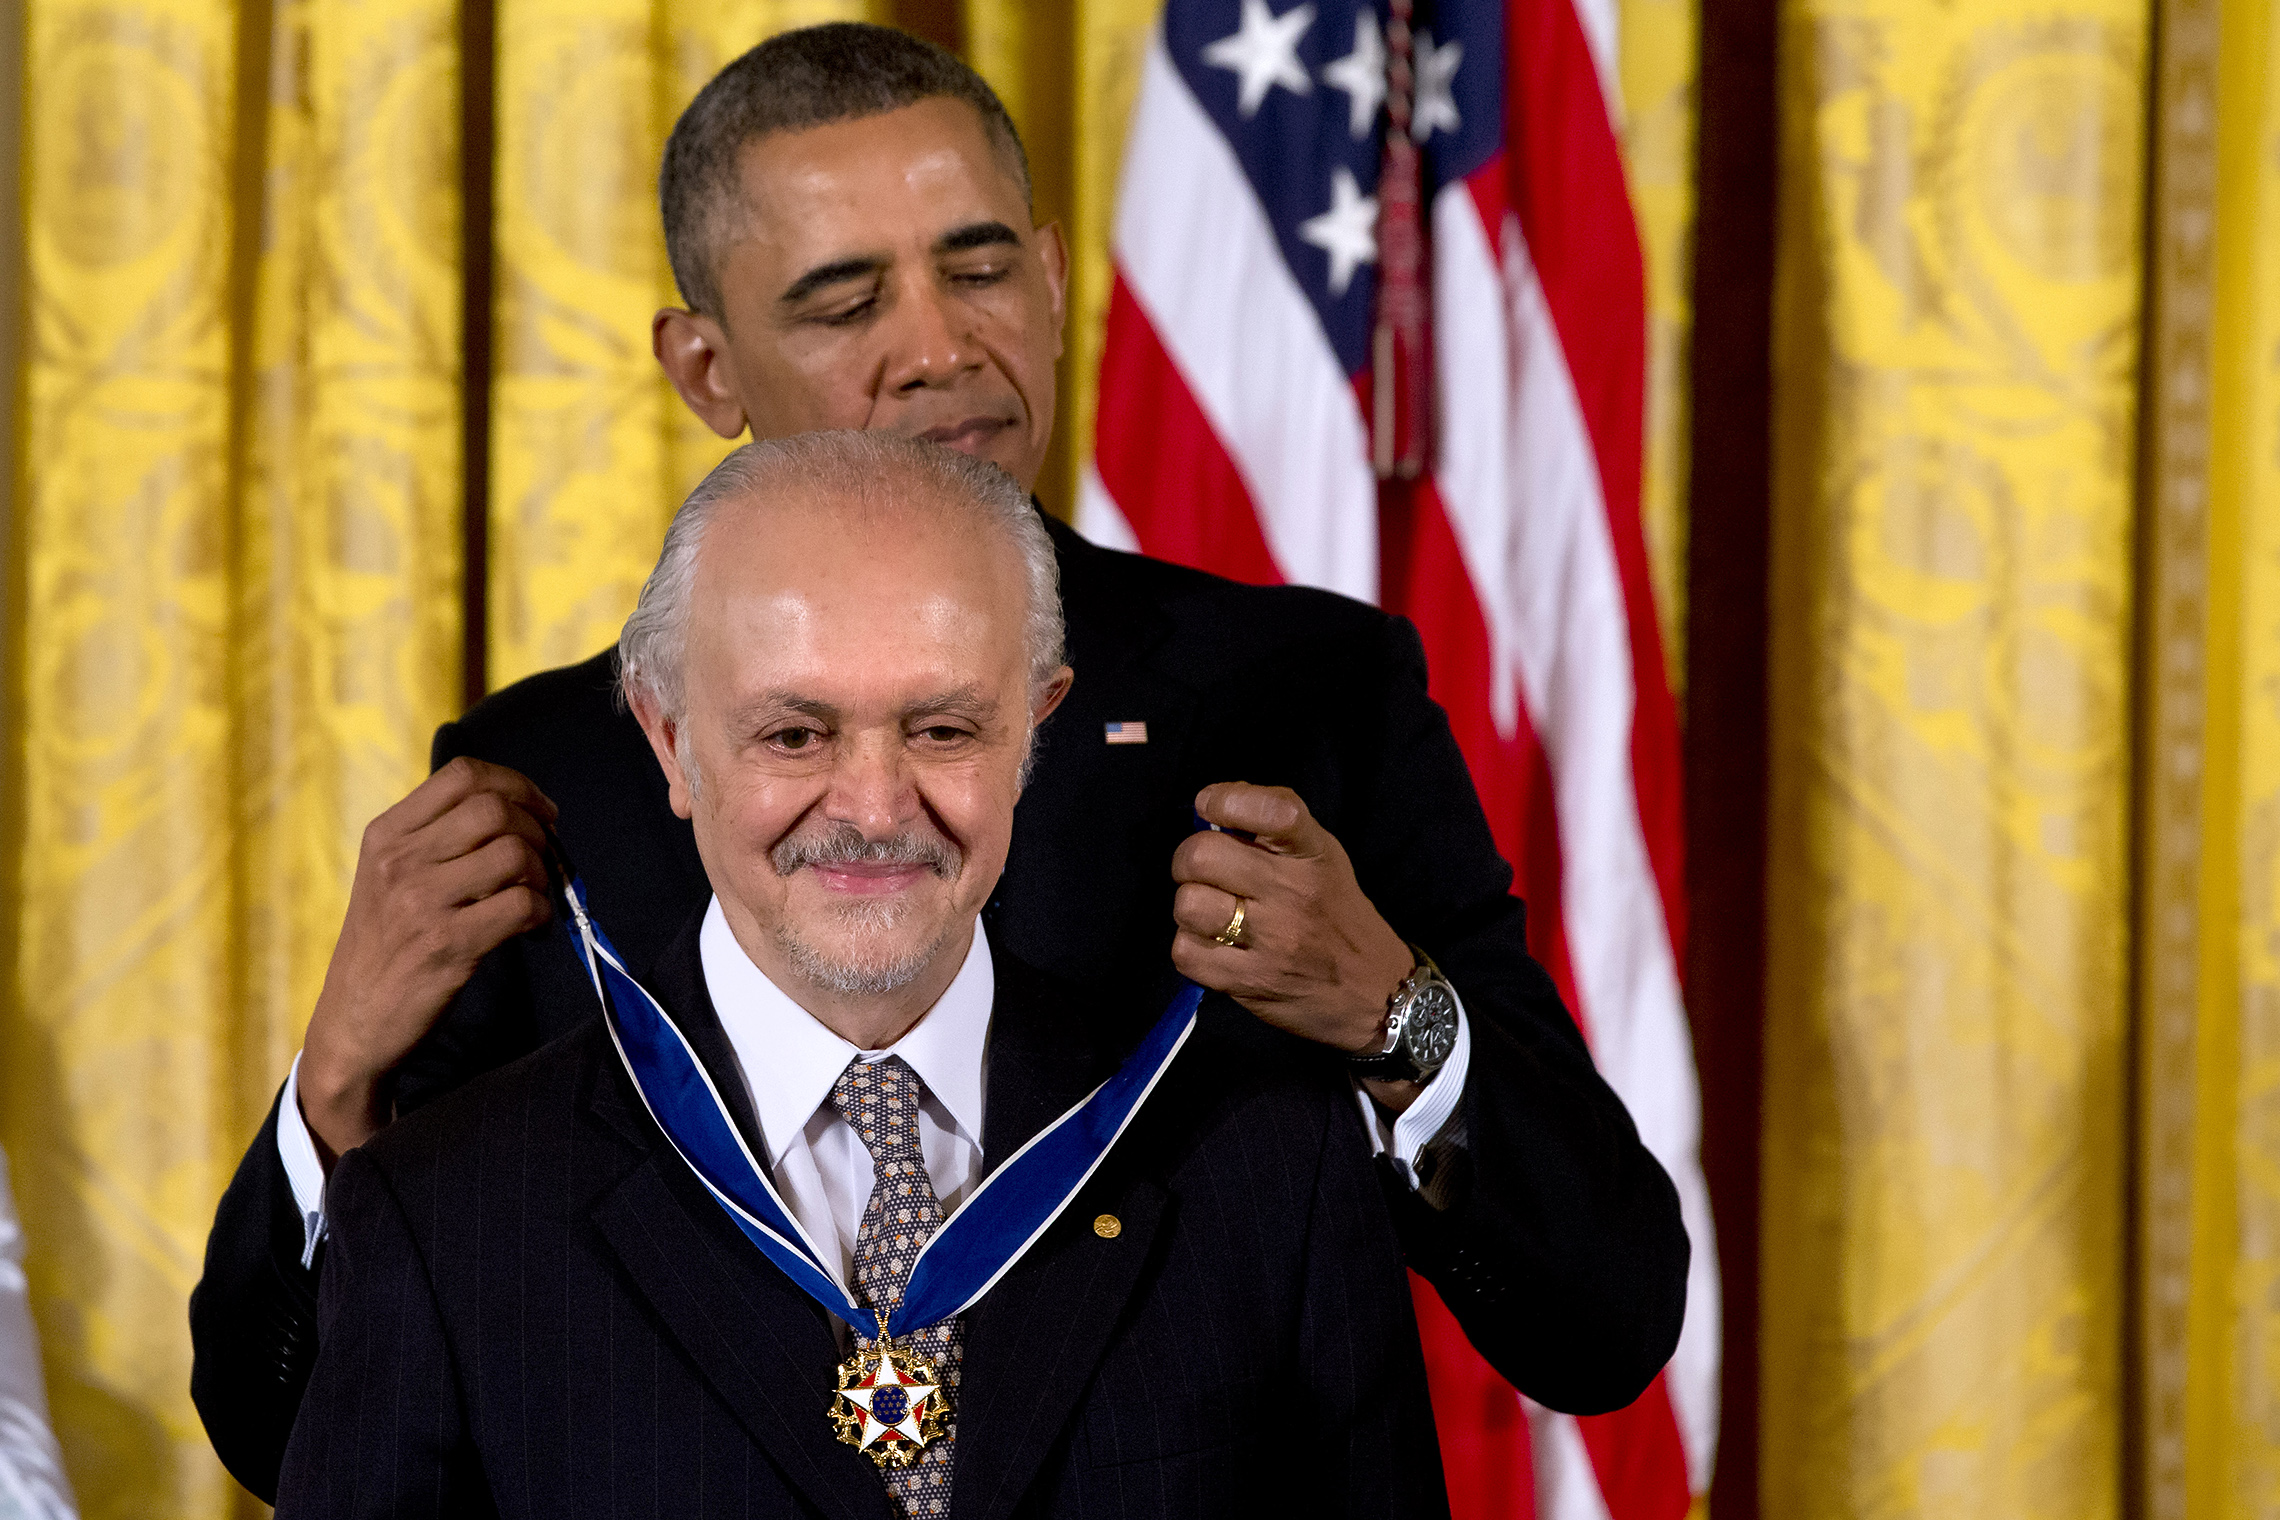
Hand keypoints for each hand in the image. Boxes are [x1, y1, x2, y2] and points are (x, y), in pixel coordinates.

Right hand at [299, 759, 558, 1162]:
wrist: (352, 1026)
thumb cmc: (384, 948)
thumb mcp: (388, 879)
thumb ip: (435, 840)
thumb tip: (517, 811)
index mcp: (386, 835)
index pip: (461, 774)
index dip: (516, 784)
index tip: (541, 812)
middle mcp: (399, 860)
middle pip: (494, 808)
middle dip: (536, 831)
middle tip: (543, 862)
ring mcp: (421, 902)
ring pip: (514, 853)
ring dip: (542, 875)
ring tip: (534, 900)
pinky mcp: (446, 945)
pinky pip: (520, 905)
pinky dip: (541, 914)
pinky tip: (531, 929)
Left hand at [1171, 783, 1423, 1111]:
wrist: (1377, 992)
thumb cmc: (1337, 914)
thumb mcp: (1322, 857)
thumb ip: (1272, 827)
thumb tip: (1210, 803)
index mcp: (1312, 852)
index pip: (1266, 808)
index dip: (1223, 799)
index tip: (1210, 806)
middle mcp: (1294, 891)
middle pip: (1202, 856)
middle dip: (1188, 860)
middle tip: (1202, 872)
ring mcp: (1274, 940)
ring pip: (1188, 904)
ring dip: (1189, 908)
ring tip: (1211, 914)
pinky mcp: (1252, 982)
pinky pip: (1187, 953)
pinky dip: (1191, 949)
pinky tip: (1214, 947)